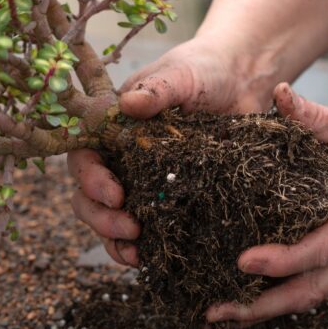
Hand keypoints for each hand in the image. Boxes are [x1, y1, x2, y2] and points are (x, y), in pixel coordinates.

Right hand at [69, 37, 276, 266]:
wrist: (243, 79)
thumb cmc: (203, 70)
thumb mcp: (180, 75)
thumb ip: (157, 90)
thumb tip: (129, 103)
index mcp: (112, 127)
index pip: (84, 157)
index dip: (91, 180)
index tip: (115, 193)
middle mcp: (121, 156)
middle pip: (90, 196)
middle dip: (101, 217)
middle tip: (129, 227)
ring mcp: (145, 178)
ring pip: (112, 217)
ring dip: (116, 238)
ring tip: (136, 254)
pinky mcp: (173, 195)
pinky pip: (150, 225)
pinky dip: (145, 246)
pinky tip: (152, 259)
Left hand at [205, 83, 327, 323]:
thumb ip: (315, 116)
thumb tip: (280, 94)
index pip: (320, 249)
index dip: (281, 260)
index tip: (244, 260)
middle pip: (310, 290)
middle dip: (262, 306)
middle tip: (216, 309)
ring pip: (311, 294)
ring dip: (267, 306)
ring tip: (222, 309)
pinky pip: (317, 283)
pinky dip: (282, 293)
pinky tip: (249, 292)